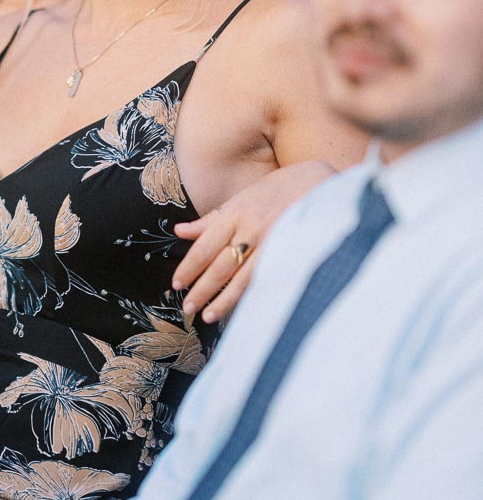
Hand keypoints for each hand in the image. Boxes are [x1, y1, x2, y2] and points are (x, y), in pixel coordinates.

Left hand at [172, 161, 333, 322]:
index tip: (177, 284)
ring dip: (223, 300)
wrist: (321, 183)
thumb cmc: (279, 189)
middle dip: (201, 289)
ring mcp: (273, 242)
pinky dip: (252, 295)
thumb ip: (212, 219)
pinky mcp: (291, 253)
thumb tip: (179, 231)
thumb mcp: (243, 197)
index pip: (205, 246)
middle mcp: (251, 227)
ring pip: (242, 278)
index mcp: (236, 212)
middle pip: (220, 265)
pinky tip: (241, 309)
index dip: (189, 267)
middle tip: (187, 308)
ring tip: (208, 316)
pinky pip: (266, 278)